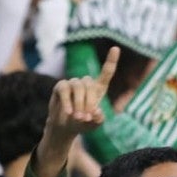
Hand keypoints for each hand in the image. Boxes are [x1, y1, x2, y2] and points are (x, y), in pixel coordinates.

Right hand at [34, 47, 118, 176]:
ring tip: (78, 117)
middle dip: (89, 101)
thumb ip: (99, 119)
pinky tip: (68, 112)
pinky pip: (64, 89)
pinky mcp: (60, 87)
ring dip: (78, 103)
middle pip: (90, 84)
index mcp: (98, 89)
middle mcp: (86, 83)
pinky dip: (67, 102)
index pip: (106, 72)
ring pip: (78, 86)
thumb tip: (96, 112)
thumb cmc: (83, 124)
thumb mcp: (94, 125)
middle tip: (85, 117)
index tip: (116, 48)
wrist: (64, 128)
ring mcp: (72, 83)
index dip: (111, 60)